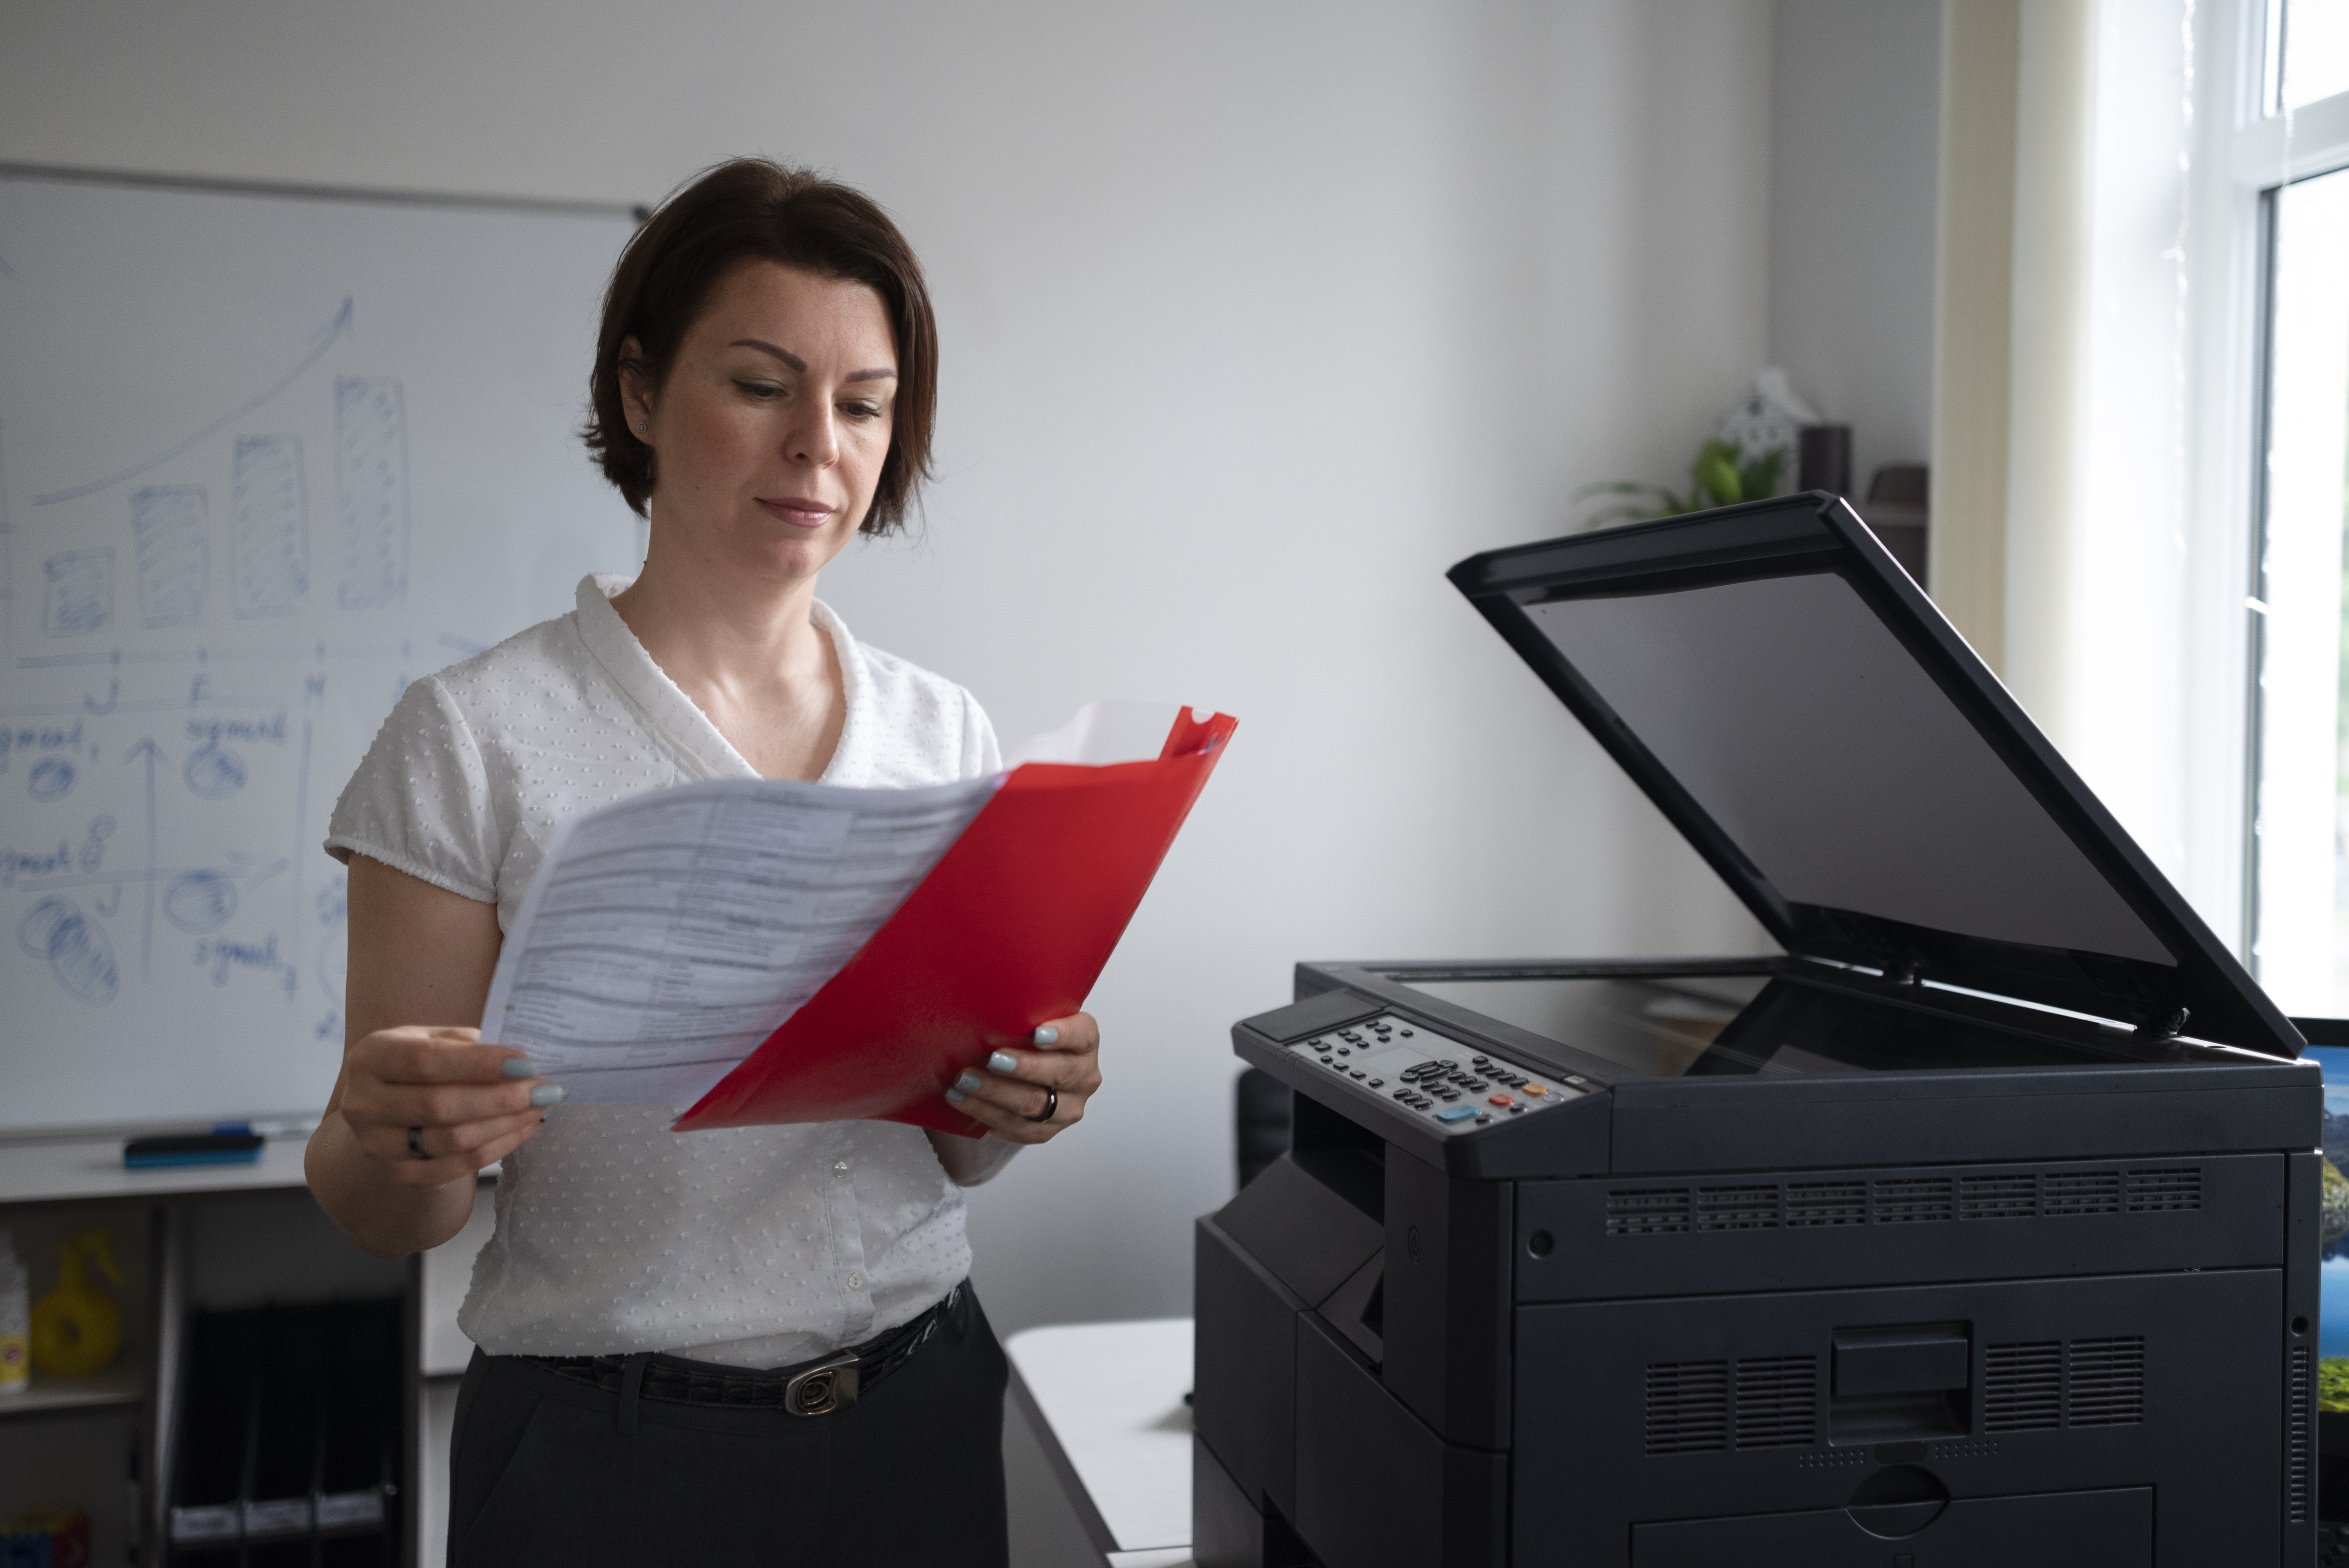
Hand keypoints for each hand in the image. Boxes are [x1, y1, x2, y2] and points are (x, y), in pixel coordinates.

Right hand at [334, 1025, 562, 1184]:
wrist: (388, 1111)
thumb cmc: (418, 1066)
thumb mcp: (431, 1039)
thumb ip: (467, 1044)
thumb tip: (521, 1057)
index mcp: (370, 1057)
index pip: (425, 1061)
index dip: (479, 1063)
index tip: (526, 1062)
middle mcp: (364, 1103)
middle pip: (439, 1106)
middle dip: (501, 1098)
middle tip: (545, 1088)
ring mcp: (378, 1145)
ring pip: (452, 1140)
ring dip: (506, 1123)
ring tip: (542, 1105)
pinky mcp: (401, 1174)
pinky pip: (458, 1165)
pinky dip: (499, 1146)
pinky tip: (525, 1128)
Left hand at [943, 1012, 1100, 1144]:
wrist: (1028, 1077)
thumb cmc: (1026, 1041)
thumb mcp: (1032, 1022)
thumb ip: (1023, 1015)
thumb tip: (984, 1005)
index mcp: (1085, 1043)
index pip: (1083, 1035)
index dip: (1063, 1035)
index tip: (1036, 1033)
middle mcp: (1084, 1076)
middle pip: (1060, 1073)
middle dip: (1023, 1067)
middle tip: (992, 1059)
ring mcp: (1068, 1107)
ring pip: (1034, 1103)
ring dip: (995, 1092)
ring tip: (965, 1080)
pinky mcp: (1046, 1131)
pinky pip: (1017, 1127)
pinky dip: (986, 1113)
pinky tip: (964, 1100)